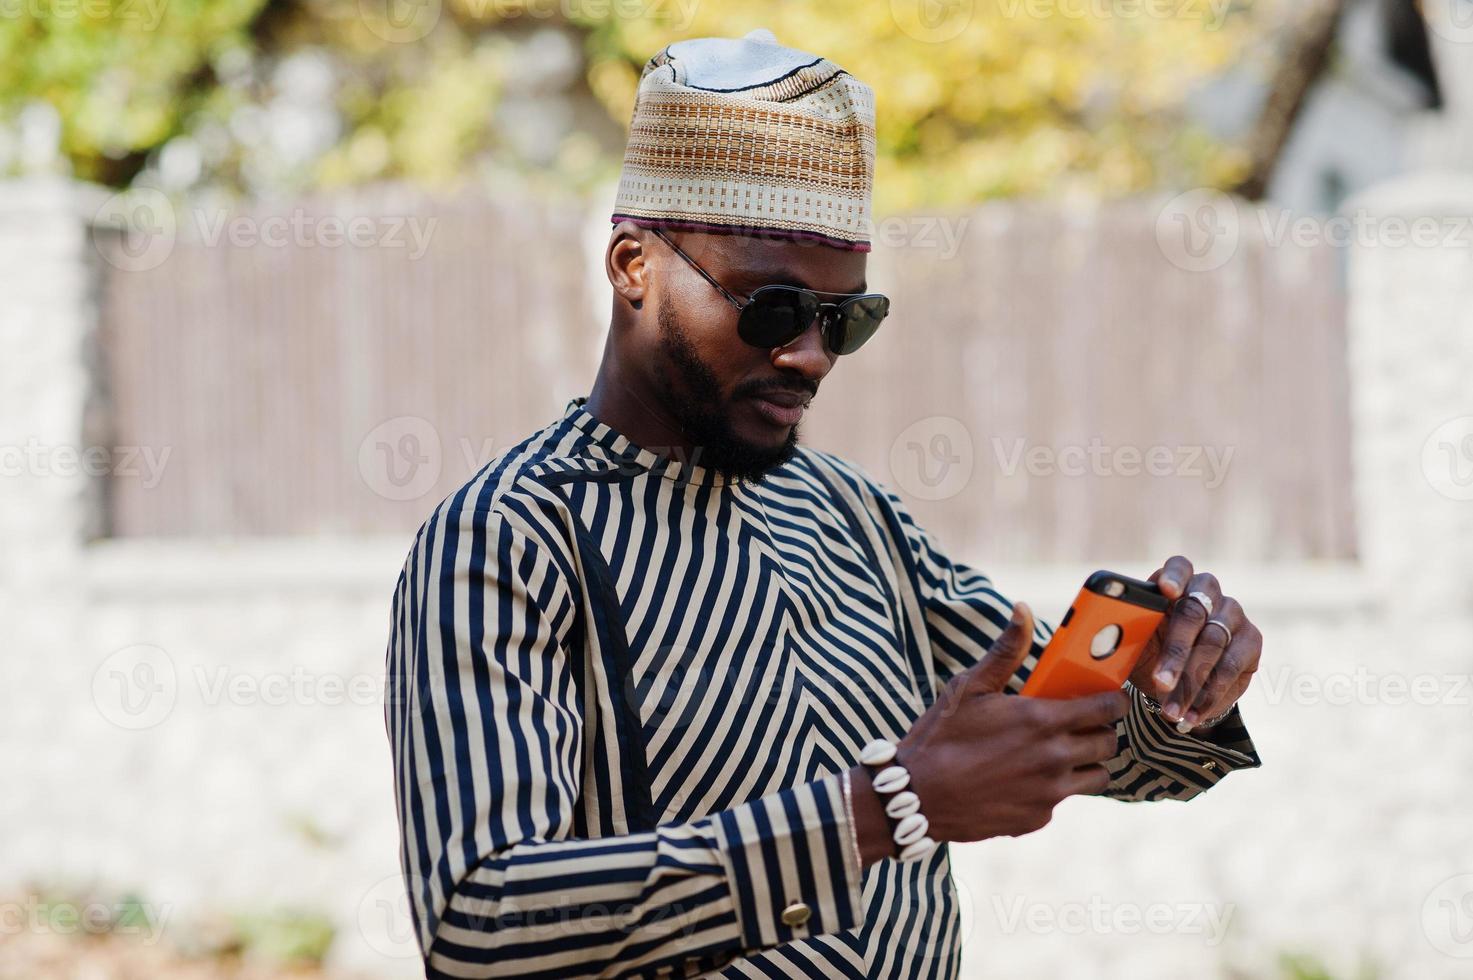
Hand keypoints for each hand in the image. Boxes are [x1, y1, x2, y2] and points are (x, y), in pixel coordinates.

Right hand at [851, 603, 1128, 864]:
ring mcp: (1049, 793)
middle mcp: (1054, 759)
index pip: (1107, 710)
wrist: (916, 795)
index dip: (1113, 702)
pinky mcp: (1037, 819)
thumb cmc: (941, 735)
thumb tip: (1022, 608)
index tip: (1107, 699)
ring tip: (1058, 754)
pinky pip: (1061, 801)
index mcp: (1043, 720)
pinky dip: (1051, 790)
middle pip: (1108, 745)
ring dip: (1085, 764)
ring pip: (1096, 778)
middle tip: (1080, 726)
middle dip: (1100, 732)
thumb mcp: (969, 687)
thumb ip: (1005, 651)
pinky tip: (1021, 780)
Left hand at [1129, 555, 1262, 729]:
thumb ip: (1123, 636)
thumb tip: (1100, 643)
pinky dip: (1211, 694)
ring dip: (1192, 681)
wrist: (1178, 681)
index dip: (1174, 577)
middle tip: (1160, 682)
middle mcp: (1207, 592)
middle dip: (1176, 651)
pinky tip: (1194, 713)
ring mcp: (1232, 613)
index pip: (1179, 567)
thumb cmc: (1149, 653)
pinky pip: (1232, 665)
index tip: (1165, 591)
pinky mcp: (1251, 639)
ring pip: (1213, 643)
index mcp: (1174, 583)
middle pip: (1194, 612)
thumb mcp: (1132, 645)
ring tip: (1172, 710)